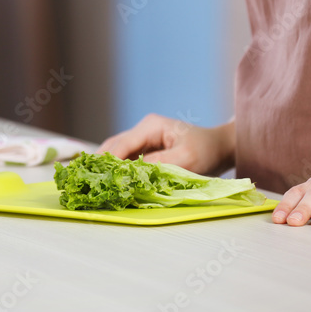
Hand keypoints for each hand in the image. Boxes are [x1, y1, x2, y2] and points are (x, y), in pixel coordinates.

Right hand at [96, 114, 235, 175]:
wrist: (220, 148)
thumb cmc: (206, 150)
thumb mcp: (186, 158)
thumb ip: (160, 164)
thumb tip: (134, 174)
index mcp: (150, 126)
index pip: (122, 144)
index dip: (109, 162)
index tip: (99, 179)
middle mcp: (142, 130)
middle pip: (113, 146)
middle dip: (102, 164)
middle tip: (90, 183)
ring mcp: (142, 139)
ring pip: (116, 153)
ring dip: (108, 168)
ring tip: (96, 185)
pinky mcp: (145, 150)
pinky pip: (126, 159)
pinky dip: (118, 171)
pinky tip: (113, 183)